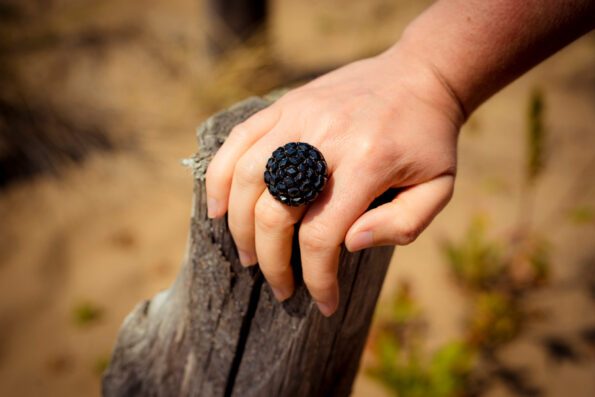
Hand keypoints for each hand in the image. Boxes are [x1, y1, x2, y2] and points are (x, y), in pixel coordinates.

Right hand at [205, 47, 463, 315]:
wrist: (418, 75)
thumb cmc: (428, 139)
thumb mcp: (438, 187)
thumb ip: (402, 224)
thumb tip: (349, 244)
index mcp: (368, 163)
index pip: (322, 235)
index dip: (316, 279)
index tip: (322, 303)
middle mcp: (325, 138)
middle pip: (275, 211)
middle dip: (271, 261)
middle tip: (279, 285)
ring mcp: (298, 116)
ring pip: (247, 177)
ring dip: (238, 226)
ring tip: (247, 254)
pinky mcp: (284, 105)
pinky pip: (238, 141)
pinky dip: (218, 177)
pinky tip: (216, 208)